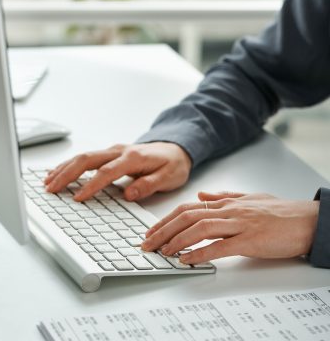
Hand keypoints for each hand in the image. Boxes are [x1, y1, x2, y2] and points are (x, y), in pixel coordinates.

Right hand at [44, 142, 191, 201]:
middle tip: (51, 188)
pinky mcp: (111, 153)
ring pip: (83, 156)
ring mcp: (113, 151)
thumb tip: (128, 194)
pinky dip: (71, 164)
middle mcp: (120, 151)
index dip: (91, 186)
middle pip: (87, 159)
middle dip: (67, 173)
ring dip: (64, 168)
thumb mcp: (168, 177)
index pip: (106, 172)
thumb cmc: (172, 164)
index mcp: (133, 158)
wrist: (176, 148)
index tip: (77, 198)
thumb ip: (149, 185)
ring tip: (48, 181)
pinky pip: (87, 157)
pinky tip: (60, 171)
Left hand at [141, 191, 319, 263]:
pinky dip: (201, 253)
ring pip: (200, 229)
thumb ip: (223, 196)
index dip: (166, 219)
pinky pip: (221, 247)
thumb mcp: (248, 198)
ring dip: (177, 241)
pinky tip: (187, 260)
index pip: (188, 208)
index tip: (152, 231)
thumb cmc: (278, 211)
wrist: (306, 219)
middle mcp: (228, 211)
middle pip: (188, 217)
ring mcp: (239, 224)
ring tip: (162, 252)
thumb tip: (201, 194)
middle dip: (164, 230)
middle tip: (148, 243)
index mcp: (226, 203)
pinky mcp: (250, 240)